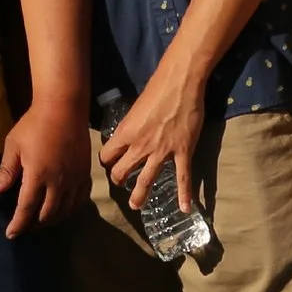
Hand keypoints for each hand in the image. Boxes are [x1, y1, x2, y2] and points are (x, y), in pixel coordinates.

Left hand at [0, 104, 88, 235]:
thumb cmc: (33, 124)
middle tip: (24, 227)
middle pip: (47, 214)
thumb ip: (6, 172)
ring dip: (51, 220)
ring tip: (40, 221)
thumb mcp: (13, 146)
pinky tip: (61, 210)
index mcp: (38, 176)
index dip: (18, 224)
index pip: (27, 209)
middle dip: (34, 225)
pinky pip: (80, 201)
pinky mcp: (85, 174)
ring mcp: (74, 179)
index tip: (10, 234)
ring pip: (64, 211)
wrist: (64, 108)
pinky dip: (69, 210)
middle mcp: (58, 182)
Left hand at [98, 63, 207, 214]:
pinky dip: (184, 195)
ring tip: (135, 205)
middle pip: (122, 171)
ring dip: (139, 195)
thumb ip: (131, 125)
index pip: (107, 155)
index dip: (106, 161)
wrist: (180, 83)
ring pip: (146, 181)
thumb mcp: (136, 108)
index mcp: (126, 132)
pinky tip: (185, 208)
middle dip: (118, 180)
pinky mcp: (183, 152)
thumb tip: (129, 133)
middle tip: (120, 183)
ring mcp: (162, 152)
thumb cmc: (157, 89)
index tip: (109, 163)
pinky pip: (182, 178)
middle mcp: (140, 146)